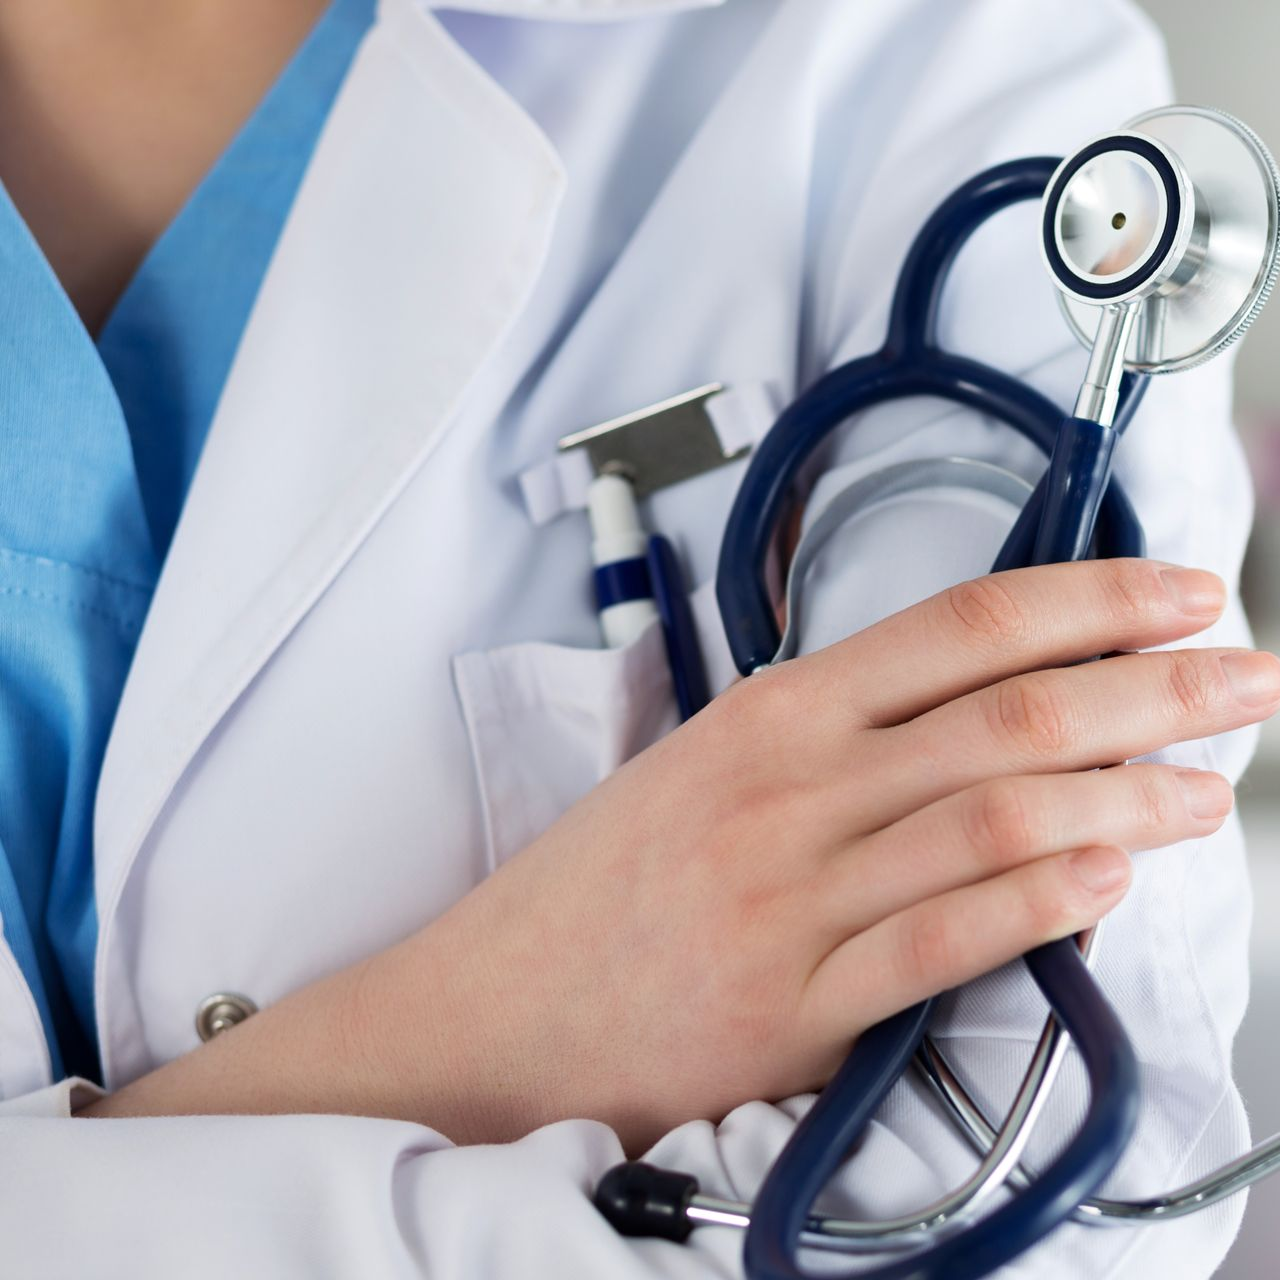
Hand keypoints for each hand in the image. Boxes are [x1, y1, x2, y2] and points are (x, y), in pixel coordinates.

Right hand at [84, 561, 1275, 1153]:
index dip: (1087, 597)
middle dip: (1151, 687)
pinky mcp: (798, 1005)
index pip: (957, 625)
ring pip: (999, 819)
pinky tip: (1113, 880)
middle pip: (1007, 714)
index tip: (1178, 590)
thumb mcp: (701, 765)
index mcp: (768, 714)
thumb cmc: (600, 880)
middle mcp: (790, 788)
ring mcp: (795, 896)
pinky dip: (1043, 907)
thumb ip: (827, 733)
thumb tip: (967, 708)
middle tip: (1247, 675)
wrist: (494, 1005)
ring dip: (1128, 796)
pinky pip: (945, 941)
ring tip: (1209, 788)